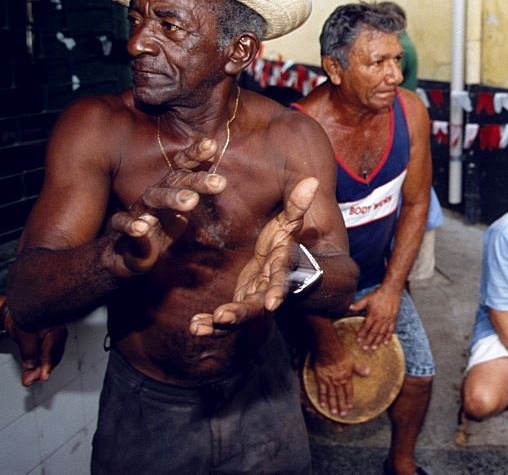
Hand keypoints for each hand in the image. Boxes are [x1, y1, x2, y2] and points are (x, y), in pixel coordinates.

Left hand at [6, 311, 66, 386]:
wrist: (18, 315)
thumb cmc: (23, 318)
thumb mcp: (24, 334)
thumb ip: (29, 350)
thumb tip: (31, 364)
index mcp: (56, 329)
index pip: (51, 350)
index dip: (47, 364)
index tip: (44, 376)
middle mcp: (58, 336)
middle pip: (53, 357)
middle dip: (41, 370)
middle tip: (28, 380)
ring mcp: (54, 341)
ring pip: (49, 360)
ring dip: (38, 371)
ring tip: (27, 379)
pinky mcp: (48, 346)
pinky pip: (46, 359)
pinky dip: (38, 367)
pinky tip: (30, 373)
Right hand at [109, 139, 225, 275]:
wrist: (134, 253)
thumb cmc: (165, 224)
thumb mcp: (184, 207)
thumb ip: (199, 191)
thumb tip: (221, 175)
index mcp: (171, 186)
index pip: (183, 165)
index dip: (195, 154)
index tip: (212, 144)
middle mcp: (156, 193)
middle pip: (176, 181)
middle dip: (197, 180)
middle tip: (219, 182)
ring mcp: (140, 209)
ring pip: (155, 198)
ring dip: (171, 198)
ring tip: (191, 200)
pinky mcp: (127, 229)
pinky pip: (123, 223)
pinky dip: (131, 225)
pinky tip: (141, 229)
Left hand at [190, 177, 318, 335]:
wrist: (276, 259)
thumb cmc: (282, 238)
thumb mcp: (288, 220)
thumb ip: (297, 204)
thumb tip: (312, 180)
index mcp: (280, 270)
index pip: (282, 281)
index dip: (279, 291)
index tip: (273, 303)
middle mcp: (268, 288)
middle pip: (257, 305)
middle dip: (242, 312)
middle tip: (224, 316)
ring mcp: (252, 299)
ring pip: (239, 314)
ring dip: (221, 323)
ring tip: (199, 326)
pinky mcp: (238, 304)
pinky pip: (223, 320)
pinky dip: (210, 325)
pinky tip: (195, 326)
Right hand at [311, 344, 369, 416]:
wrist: (329, 350)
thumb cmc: (341, 354)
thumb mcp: (353, 360)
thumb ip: (360, 368)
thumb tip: (368, 373)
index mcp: (346, 378)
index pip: (349, 391)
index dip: (349, 399)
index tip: (350, 407)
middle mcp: (338, 382)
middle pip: (340, 396)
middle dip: (342, 406)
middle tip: (343, 414)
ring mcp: (329, 382)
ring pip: (331, 396)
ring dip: (333, 405)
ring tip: (334, 412)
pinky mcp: (321, 380)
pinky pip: (321, 391)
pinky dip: (322, 398)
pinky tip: (322, 405)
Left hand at [349, 285, 401, 350]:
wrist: (391, 290)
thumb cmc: (378, 294)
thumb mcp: (366, 299)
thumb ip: (358, 305)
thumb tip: (349, 308)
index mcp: (373, 314)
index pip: (366, 327)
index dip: (361, 334)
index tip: (357, 340)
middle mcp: (380, 319)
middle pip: (373, 332)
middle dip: (368, 341)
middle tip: (364, 348)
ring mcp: (388, 320)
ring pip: (382, 333)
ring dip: (377, 341)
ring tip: (373, 348)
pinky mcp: (393, 319)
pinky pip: (391, 330)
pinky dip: (388, 337)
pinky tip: (386, 342)